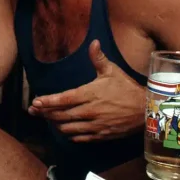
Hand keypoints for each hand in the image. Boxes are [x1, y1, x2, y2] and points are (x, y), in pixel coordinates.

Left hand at [28, 40, 144, 141]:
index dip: (47, 101)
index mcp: (90, 94)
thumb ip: (98, 58)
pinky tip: (65, 129)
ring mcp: (94, 125)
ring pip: (67, 128)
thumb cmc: (127, 88)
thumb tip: (93, 42)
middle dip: (45, 113)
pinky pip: (79, 137)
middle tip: (33, 111)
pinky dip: (69, 134)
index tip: (35, 102)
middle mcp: (89, 111)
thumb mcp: (112, 71)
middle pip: (61, 115)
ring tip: (47, 119)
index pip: (63, 99)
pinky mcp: (100, 135)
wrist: (146, 110)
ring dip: (55, 124)